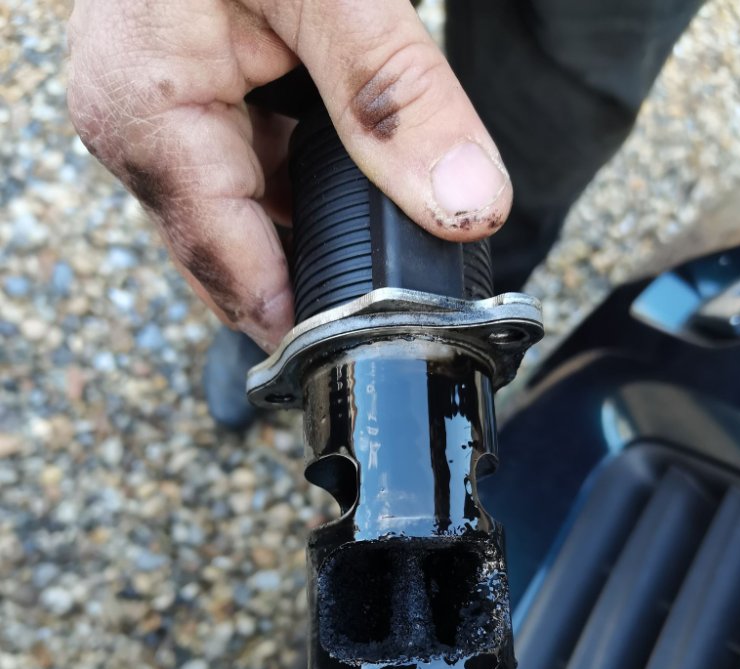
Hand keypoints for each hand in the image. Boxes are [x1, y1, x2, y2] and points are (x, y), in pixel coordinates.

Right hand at [67, 0, 511, 350]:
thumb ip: (395, 97)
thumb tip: (467, 206)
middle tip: (392, 321)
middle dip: (310, 291)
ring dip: (308, 245)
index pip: (231, 265)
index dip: (299, 324)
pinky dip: (298, 198)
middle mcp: (138, 137)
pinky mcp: (182, 112)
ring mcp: (156, 127)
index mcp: (150, 119)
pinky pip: (243, 184)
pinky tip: (348, 199)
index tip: (363, 366)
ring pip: (243, 228)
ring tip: (380, 266)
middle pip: (234, 262)